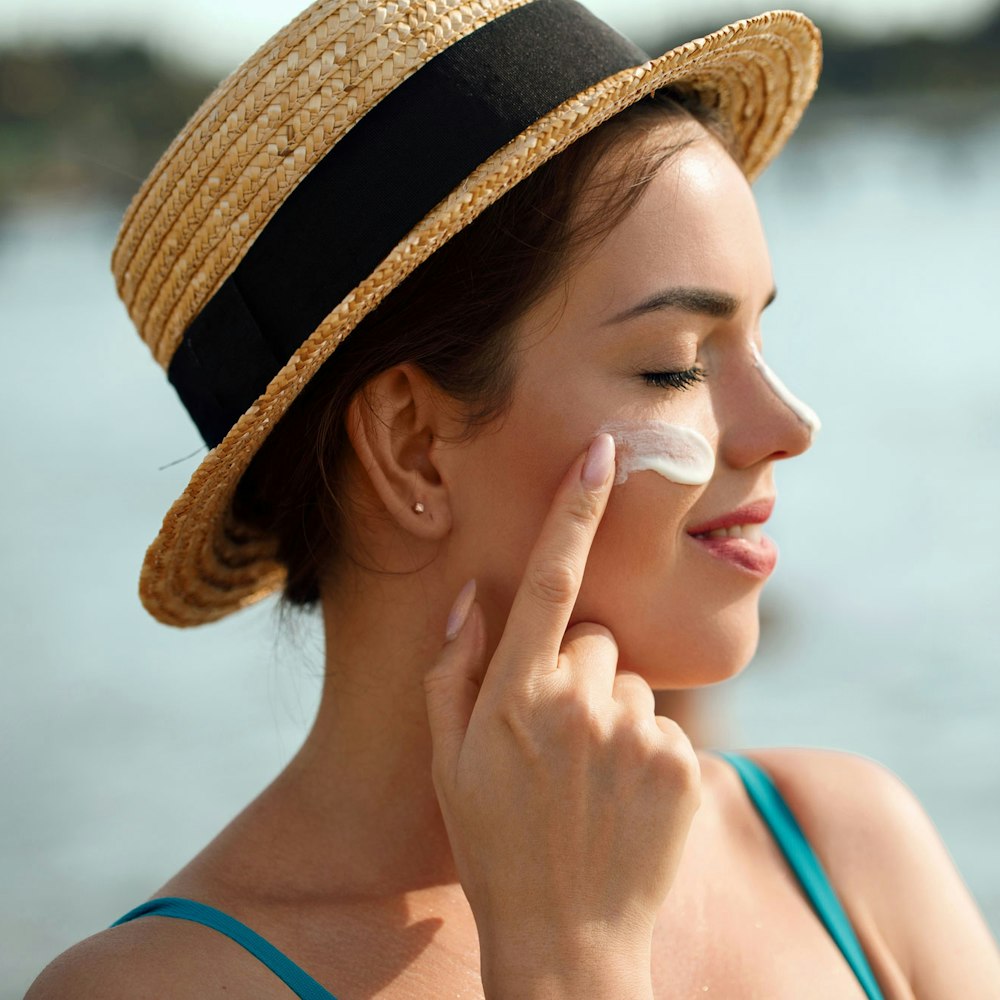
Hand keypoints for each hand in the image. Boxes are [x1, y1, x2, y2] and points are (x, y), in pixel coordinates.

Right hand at [424, 432, 701, 997]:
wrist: (566, 943)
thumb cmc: (492, 846)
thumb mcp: (447, 762)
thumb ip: (450, 669)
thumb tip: (470, 596)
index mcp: (515, 695)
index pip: (548, 580)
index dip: (574, 511)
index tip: (601, 453)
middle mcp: (578, 703)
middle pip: (593, 636)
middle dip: (577, 667)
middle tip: (556, 740)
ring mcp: (636, 735)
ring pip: (630, 681)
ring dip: (611, 712)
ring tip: (589, 781)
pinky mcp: (682, 765)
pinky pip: (663, 726)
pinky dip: (644, 751)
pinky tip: (622, 801)